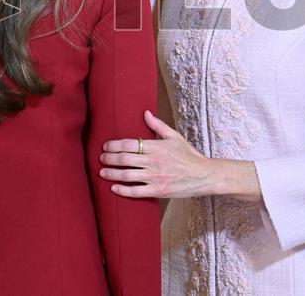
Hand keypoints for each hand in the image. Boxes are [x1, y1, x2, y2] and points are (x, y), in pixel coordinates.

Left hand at [100, 110, 259, 200]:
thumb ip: (158, 125)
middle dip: (109, 159)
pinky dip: (123, 191)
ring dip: (112, 174)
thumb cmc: (188, 155)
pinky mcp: (158, 191)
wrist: (203, 175)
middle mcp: (154, 162)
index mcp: (157, 147)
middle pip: (125, 160)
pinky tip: (114, 188)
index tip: (105, 146)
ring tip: (102, 172)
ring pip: (127, 176)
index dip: (114, 145)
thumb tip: (145, 113)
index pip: (129, 144)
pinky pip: (136, 192)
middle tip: (101, 158)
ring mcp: (155, 178)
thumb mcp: (174, 137)